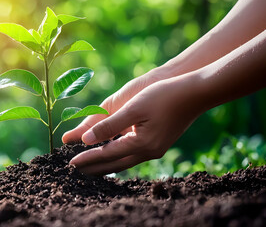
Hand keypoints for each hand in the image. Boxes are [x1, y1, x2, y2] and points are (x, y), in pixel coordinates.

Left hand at [67, 74, 204, 175]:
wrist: (195, 93)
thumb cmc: (163, 96)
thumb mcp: (133, 108)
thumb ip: (108, 125)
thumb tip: (85, 139)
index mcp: (141, 144)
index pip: (106, 155)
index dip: (87, 158)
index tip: (70, 163)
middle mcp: (148, 152)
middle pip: (114, 164)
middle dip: (93, 168)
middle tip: (74, 172)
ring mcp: (155, 150)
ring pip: (123, 162)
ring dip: (104, 165)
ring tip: (88, 168)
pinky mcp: (158, 144)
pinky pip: (131, 156)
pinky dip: (117, 158)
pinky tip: (111, 156)